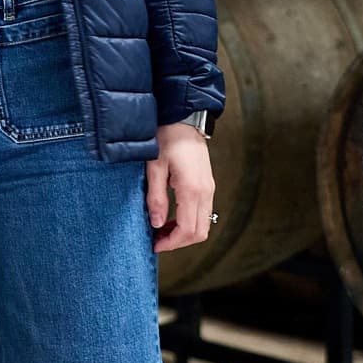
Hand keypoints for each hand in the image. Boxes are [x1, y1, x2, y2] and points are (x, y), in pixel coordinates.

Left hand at [147, 121, 215, 251]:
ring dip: (184, 232)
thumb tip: (157, 224)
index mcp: (192, 190)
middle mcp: (206, 192)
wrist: (183, 118)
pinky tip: (170, 216)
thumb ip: (156, 197)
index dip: (171, 243)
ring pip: (203, 224)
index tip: (154, 245)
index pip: (188, 230)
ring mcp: (209, 188)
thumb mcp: (154, 166)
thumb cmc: (166, 138)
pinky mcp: (207, 184)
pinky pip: (203, 212)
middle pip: (199, 232)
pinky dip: (189, 221)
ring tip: (161, 229)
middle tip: (156, 240)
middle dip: (178, 242)